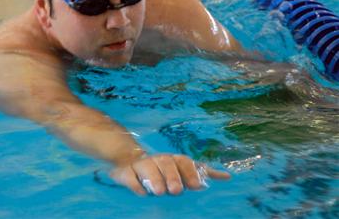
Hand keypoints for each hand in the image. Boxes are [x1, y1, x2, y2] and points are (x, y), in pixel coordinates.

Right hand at [110, 154, 229, 195]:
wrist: (129, 162)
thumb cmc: (162, 171)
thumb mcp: (182, 170)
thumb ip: (202, 173)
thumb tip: (228, 177)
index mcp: (172, 160)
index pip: (183, 161)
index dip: (190, 172)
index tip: (196, 187)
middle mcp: (157, 160)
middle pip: (166, 163)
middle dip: (172, 176)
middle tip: (176, 191)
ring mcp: (140, 165)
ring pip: (147, 167)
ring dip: (154, 179)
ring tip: (159, 192)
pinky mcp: (125, 173)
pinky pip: (130, 177)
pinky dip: (135, 184)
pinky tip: (142, 193)